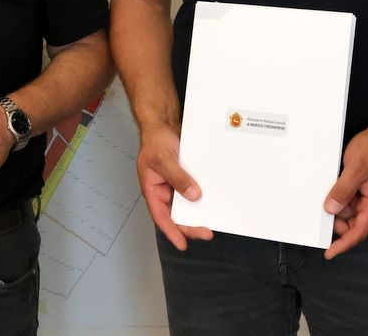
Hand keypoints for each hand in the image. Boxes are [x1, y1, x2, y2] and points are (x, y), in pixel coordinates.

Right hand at [137, 122, 210, 250]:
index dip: (171, 231)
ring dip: (198, 213)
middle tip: (207, 232)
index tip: (183, 244)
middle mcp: (164, 190)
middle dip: (190, 225)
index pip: (161, 215)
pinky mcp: (186, 178)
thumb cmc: (155, 140)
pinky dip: (203, 198)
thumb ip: (178, 178)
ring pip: (187, 205)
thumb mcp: (164, 159)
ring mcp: (175, 185)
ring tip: (213, 221)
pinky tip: (215, 202)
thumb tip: (194, 196)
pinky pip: (195, 191)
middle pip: (176, 214)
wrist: (164, 123)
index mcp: (152, 189)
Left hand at [323, 127, 367, 258]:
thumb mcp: (356, 168)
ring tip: (322, 198)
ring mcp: (366, 196)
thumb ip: (344, 189)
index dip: (344, 243)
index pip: (359, 231)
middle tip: (318, 217)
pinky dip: (337, 199)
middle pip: (352, 224)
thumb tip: (332, 209)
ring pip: (347, 212)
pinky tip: (328, 191)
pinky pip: (346, 200)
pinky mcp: (359, 188)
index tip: (330, 252)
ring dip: (335, 210)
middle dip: (336, 224)